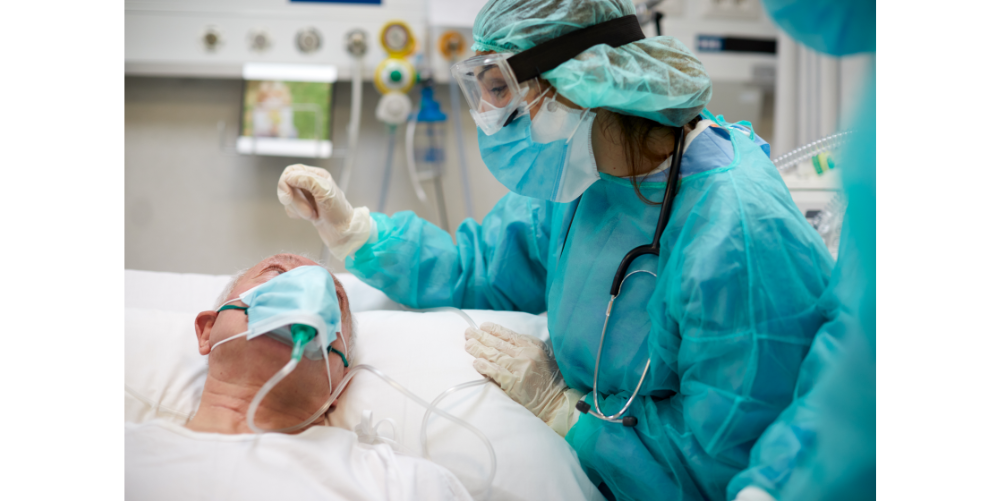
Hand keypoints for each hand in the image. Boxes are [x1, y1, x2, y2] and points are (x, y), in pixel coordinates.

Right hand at [277, 164, 372, 259]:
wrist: (343, 232)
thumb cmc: (339, 212)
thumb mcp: (325, 191)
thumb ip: (307, 180)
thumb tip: (288, 177)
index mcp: (317, 175)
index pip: (291, 171)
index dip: (286, 183)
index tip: (288, 197)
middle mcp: (311, 183)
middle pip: (288, 186)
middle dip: (296, 201)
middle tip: (308, 212)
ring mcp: (307, 196)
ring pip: (288, 198)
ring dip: (299, 209)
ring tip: (313, 215)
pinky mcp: (304, 207)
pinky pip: (290, 208)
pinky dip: (297, 214)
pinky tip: (310, 217)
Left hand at [465, 322, 581, 435]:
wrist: (557, 401)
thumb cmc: (549, 379)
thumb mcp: (543, 355)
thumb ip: (527, 346)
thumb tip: (504, 339)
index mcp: (533, 345)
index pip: (509, 334)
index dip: (494, 329)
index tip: (482, 326)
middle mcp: (526, 354)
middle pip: (498, 343)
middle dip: (481, 336)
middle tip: (468, 332)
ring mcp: (520, 368)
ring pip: (494, 355)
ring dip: (478, 349)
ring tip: (468, 345)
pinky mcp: (514, 383)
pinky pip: (495, 372)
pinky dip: (484, 366)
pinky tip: (476, 363)